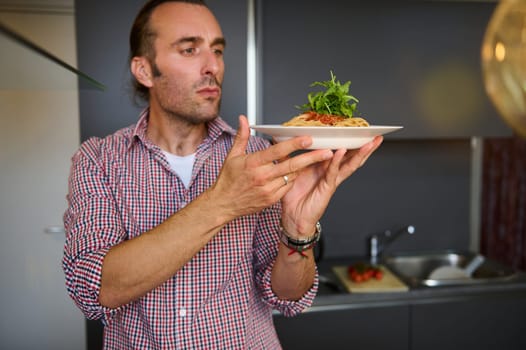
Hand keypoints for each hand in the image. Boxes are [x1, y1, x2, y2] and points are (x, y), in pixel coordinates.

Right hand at [208, 115, 333, 220]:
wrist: (223, 204)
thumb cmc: (228, 180)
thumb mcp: (232, 156)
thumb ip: (242, 136)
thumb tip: (243, 118)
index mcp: (253, 163)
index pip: (277, 152)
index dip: (294, 144)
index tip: (308, 138)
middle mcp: (262, 176)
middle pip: (291, 166)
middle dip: (312, 158)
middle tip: (328, 152)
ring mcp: (268, 190)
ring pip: (292, 176)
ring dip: (303, 168)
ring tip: (316, 159)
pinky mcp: (271, 199)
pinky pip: (287, 187)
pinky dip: (293, 179)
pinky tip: (296, 173)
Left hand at [280, 135, 382, 236]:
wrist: (292, 216)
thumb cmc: (293, 195)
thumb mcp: (292, 169)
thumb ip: (294, 155)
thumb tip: (288, 138)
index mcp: (324, 166)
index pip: (341, 150)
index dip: (350, 141)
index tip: (359, 129)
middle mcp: (331, 172)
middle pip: (352, 157)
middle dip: (364, 146)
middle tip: (376, 135)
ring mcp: (331, 180)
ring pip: (349, 164)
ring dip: (360, 153)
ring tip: (370, 142)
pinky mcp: (327, 187)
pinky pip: (333, 172)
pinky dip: (338, 161)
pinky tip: (341, 151)